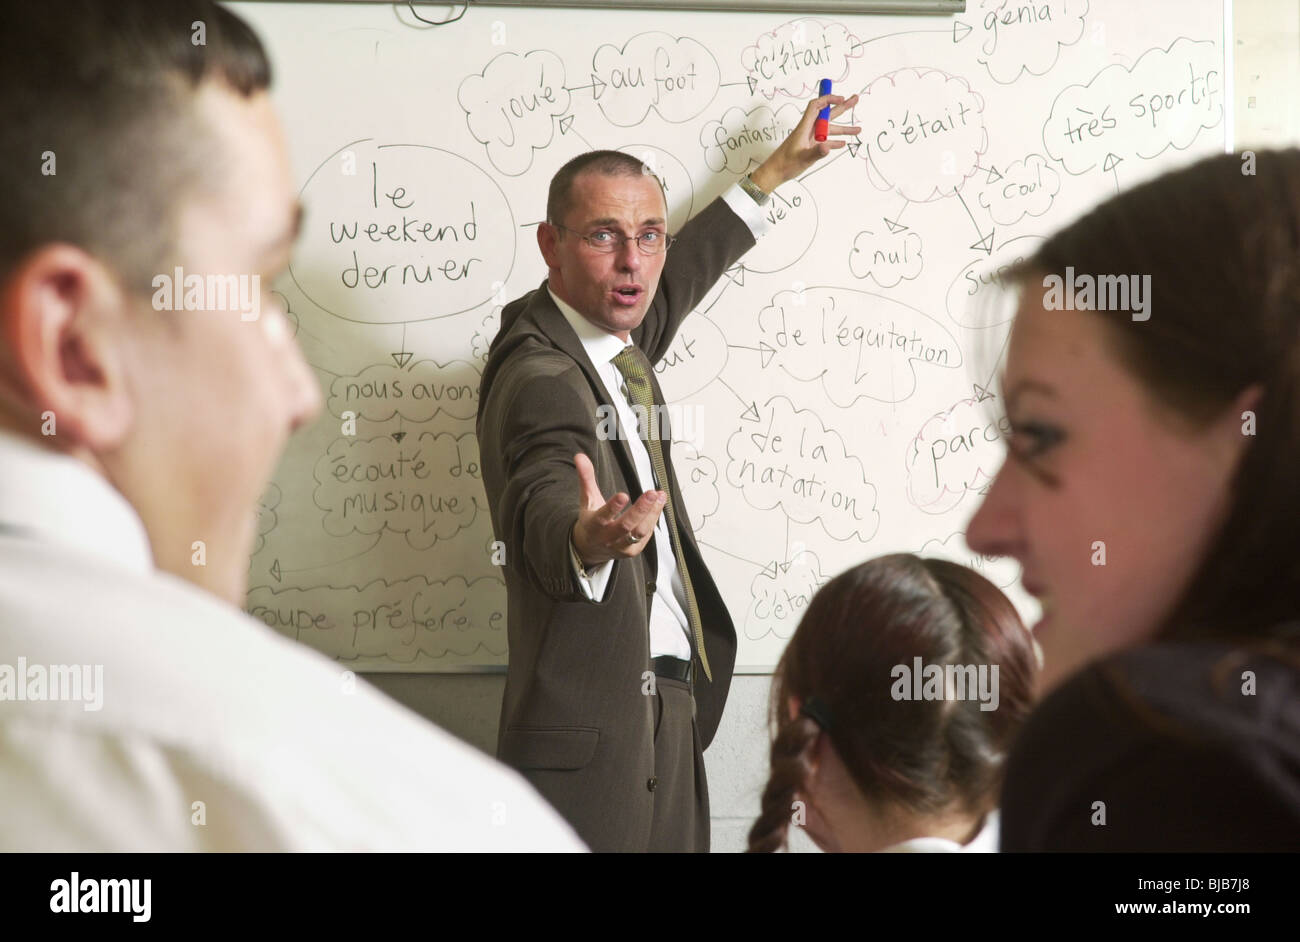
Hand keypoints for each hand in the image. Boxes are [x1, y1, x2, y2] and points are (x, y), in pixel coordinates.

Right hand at [571, 452, 665, 566]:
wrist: (591, 548)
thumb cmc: (591, 520)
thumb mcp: (586, 499)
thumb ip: (586, 478)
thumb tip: (580, 456)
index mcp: (593, 525)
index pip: (603, 517)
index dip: (613, 507)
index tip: (623, 495)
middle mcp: (607, 538)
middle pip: (626, 525)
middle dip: (640, 509)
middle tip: (651, 493)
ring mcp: (621, 547)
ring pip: (639, 532)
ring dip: (652, 514)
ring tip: (660, 496)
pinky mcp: (632, 551)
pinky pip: (646, 536)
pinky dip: (653, 519)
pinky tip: (658, 505)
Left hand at [750, 92, 860, 192]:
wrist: (775, 173)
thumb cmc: (785, 164)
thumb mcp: (802, 158)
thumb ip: (816, 153)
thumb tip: (828, 147)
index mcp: (804, 127)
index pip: (816, 106)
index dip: (828, 99)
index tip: (841, 98)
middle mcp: (809, 130)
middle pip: (827, 114)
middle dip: (842, 107)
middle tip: (855, 99)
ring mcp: (811, 138)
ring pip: (830, 130)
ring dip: (844, 129)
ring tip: (858, 129)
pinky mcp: (811, 147)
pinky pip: (826, 141)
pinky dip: (835, 141)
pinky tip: (844, 143)